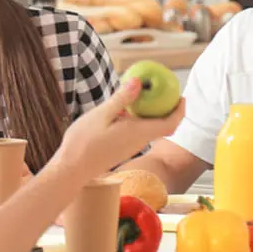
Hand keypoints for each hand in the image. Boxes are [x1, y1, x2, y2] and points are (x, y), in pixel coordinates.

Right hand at [56, 78, 184, 178]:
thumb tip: (139, 81)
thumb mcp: (101, 115)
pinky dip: (139, 120)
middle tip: (163, 91)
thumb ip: (121, 99)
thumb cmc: (84, 142)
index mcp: (138, 132)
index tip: (181, 97)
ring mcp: (131, 147)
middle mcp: (139, 141)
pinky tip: (124, 110)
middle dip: (167, 109)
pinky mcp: (122, 149)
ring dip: (152, 113)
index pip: (170, 124)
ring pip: (149, 129)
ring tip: (143, 95)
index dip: (179, 111)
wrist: (71, 170)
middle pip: (163, 126)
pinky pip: (138, 132)